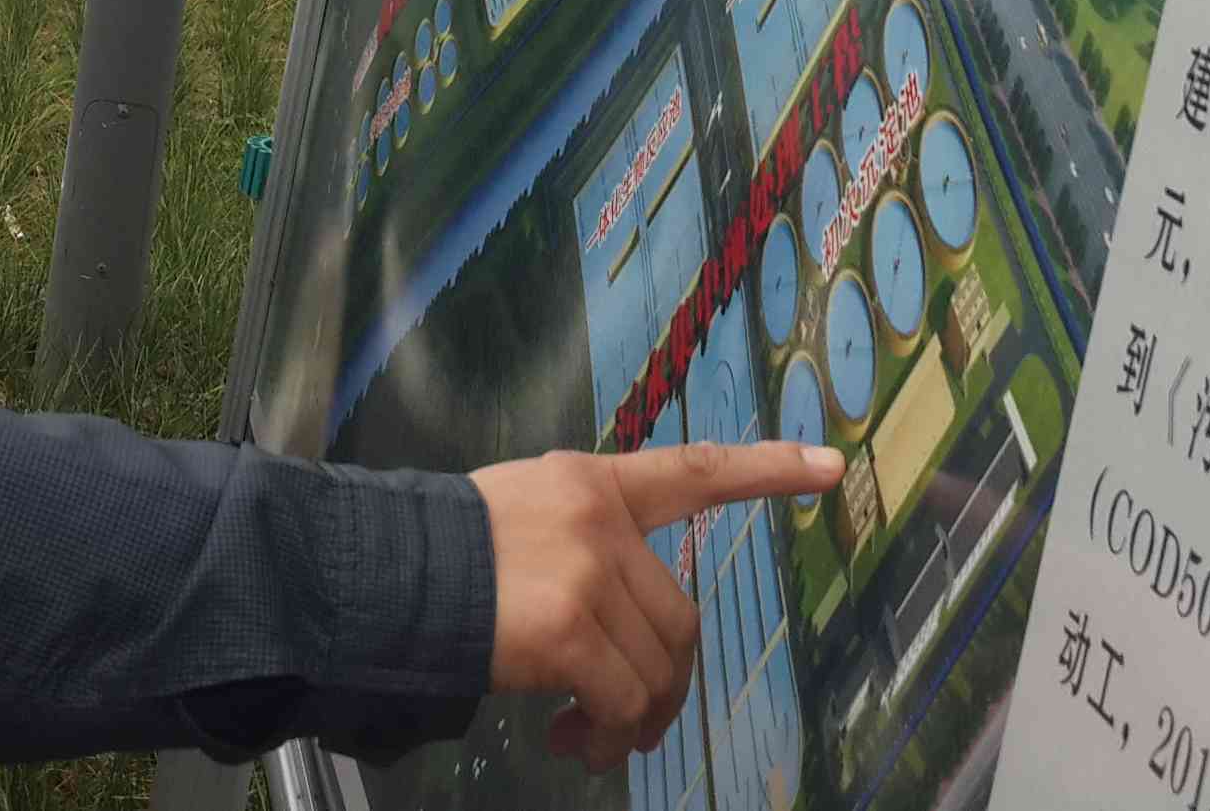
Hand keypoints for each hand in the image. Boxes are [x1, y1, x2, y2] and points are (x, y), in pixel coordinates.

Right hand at [477, 439, 842, 769]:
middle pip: (680, 616)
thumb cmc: (441, 556)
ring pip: (657, 668)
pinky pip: (622, 700)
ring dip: (632, 721)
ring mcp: (587, 572)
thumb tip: (627, 645)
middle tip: (628, 725)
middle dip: (665, 683)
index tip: (830, 467)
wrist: (380, 576)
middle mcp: (600, 520)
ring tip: (588, 742)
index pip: (694, 471)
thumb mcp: (521, 515)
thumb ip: (584, 545)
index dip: (767, 471)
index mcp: (592, 483)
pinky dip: (609, 735)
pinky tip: (572, 742)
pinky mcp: (568, 628)